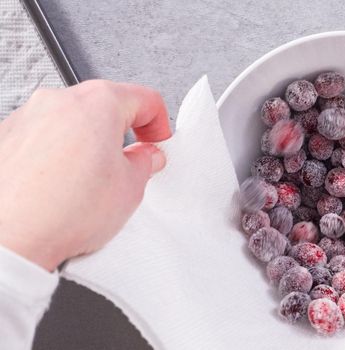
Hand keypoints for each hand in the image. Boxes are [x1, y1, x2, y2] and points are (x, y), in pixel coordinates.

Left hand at [0, 80, 170, 271]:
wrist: (8, 237)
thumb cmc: (61, 210)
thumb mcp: (130, 188)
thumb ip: (145, 163)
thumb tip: (144, 158)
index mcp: (98, 103)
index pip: (145, 100)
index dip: (159, 125)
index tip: (157, 143)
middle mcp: (58, 101)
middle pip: (104, 107)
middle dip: (121, 135)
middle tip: (129, 166)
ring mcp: (26, 117)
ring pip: (71, 123)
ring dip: (86, 146)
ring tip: (90, 185)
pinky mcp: (4, 138)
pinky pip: (41, 139)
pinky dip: (55, 157)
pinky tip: (60, 189)